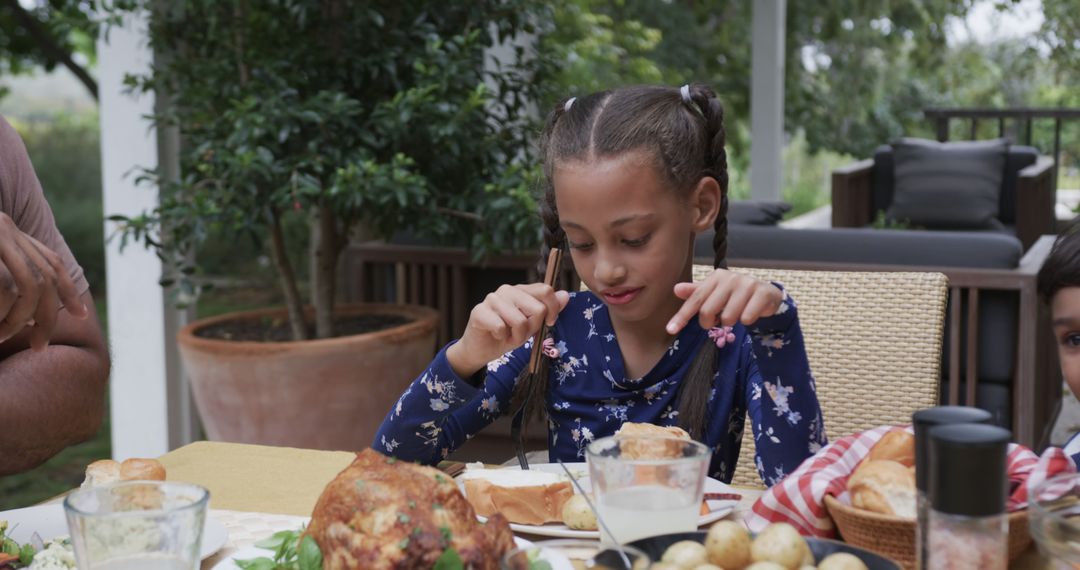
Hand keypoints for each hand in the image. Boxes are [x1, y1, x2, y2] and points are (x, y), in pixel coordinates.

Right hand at [0, 213, 87, 348]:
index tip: (82, 315)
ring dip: (22, 318)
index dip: (67, 289)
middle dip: (48, 314)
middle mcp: (4, 228)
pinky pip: (3, 289)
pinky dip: (2, 314)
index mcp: (7, 230)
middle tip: (40, 346)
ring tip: (3, 338)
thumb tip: (30, 318)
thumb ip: (6, 275)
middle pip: (44, 276)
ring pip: (27, 285)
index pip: (50, 261)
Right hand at [447, 283, 569, 376]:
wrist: (481, 349)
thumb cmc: (508, 335)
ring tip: (508, 336)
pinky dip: (502, 337)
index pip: (545, 290)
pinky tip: (496, 335)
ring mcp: (492, 299)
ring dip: (517, 336)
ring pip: (520, 321)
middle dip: (532, 328)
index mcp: (522, 290)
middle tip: (520, 333)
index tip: (549, 323)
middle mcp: (507, 290)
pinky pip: (501, 327)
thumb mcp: (532, 325)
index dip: (553, 309)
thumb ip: (548, 310)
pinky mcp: (479, 311)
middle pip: (537, 308)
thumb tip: (565, 295)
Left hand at [666, 269, 782, 334]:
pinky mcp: (762, 293)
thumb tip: (676, 289)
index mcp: (715, 277)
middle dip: (710, 323)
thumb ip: (696, 293)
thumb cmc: (734, 295)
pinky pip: (746, 319)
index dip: (682, 316)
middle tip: (717, 320)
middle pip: (708, 311)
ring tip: (736, 313)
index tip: (670, 330)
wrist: (766, 294)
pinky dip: (747, 321)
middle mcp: (730, 278)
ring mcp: (747, 284)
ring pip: (728, 318)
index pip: (695, 300)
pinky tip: (750, 313)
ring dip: (731, 322)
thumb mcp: (714, 293)